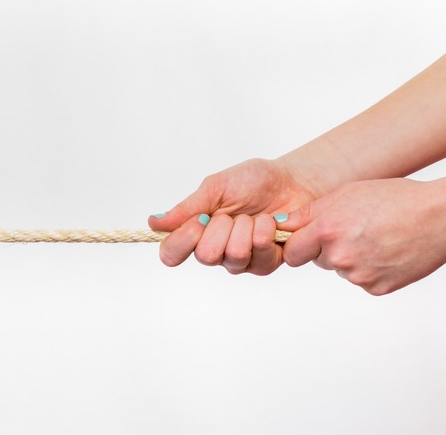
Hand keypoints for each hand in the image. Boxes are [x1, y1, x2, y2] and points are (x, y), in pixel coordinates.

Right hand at [148, 158, 318, 274]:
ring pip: (233, 257)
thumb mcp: (214, 188)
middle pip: (205, 256)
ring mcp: (239, 260)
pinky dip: (265, 234)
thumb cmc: (252, 181)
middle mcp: (214, 249)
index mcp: (195, 231)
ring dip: (245, 229)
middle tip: (232, 213)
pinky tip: (271, 223)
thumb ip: (186, 208)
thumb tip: (154, 222)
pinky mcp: (265, 264)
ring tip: (253, 216)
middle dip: (221, 228)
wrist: (292, 181)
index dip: (181, 241)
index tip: (199, 220)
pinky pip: (260, 259)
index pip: (171, 253)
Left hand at [280, 178, 445, 294]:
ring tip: (374, 236)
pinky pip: (362, 279)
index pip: (292, 252)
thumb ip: (308, 213)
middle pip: (318, 260)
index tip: (304, 239)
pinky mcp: (377, 288)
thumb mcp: (344, 194)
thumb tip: (280, 226)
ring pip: (341, 269)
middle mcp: (340, 257)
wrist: (438, 216)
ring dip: (349, 257)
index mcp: (328, 231)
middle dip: (326, 247)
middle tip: (352, 229)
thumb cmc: (393, 198)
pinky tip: (385, 250)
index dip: (297, 245)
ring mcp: (360, 276)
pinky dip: (369, 268)